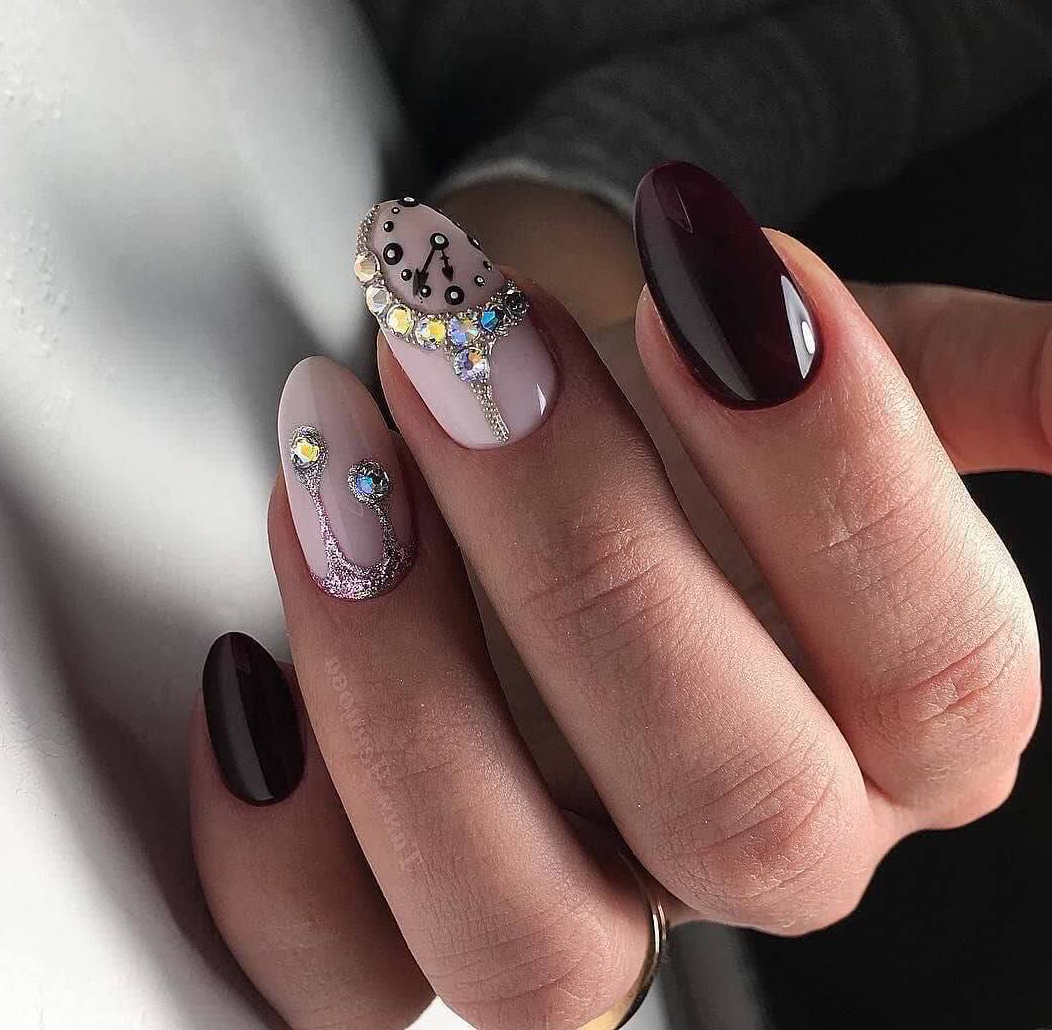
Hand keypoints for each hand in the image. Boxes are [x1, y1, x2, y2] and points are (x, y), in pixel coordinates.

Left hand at [189, 176, 1043, 1029]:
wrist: (534, 395)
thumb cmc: (667, 379)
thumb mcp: (830, 352)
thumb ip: (961, 379)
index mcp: (902, 724)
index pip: (939, 670)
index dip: (831, 466)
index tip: (700, 257)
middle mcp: (759, 840)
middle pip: (730, 806)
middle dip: (584, 551)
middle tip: (467, 346)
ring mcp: (582, 896)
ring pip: (526, 940)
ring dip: (407, 690)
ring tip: (335, 473)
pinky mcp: (408, 909)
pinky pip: (339, 968)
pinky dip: (278, 835)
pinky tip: (254, 663)